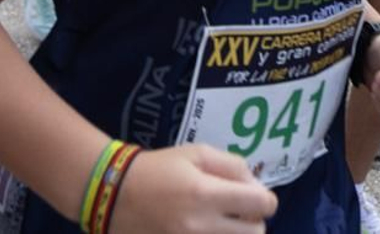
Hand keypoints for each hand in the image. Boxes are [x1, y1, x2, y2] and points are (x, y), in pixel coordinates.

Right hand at [108, 144, 275, 233]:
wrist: (114, 195)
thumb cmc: (159, 169)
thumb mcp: (197, 153)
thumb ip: (233, 166)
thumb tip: (256, 187)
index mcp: (205, 195)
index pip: (262, 205)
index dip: (265, 199)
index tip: (255, 196)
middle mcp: (201, 227)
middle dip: (254, 221)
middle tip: (240, 211)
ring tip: (224, 223)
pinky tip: (211, 230)